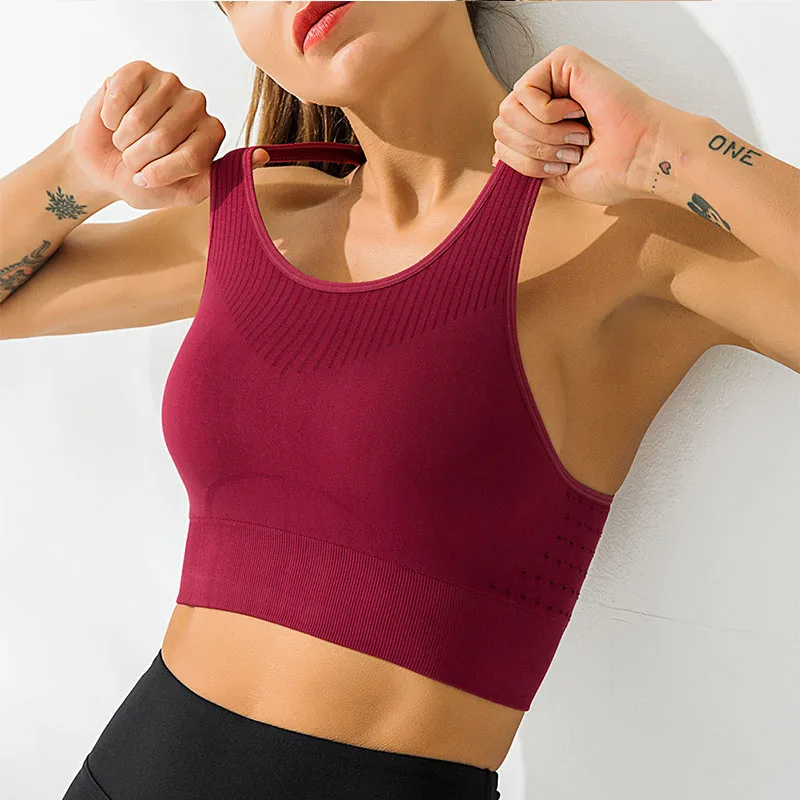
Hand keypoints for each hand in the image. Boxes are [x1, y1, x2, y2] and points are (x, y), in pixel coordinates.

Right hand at [70, 60, 226, 209]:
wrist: (103, 166)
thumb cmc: (144, 180)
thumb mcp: (184, 192)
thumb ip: (218, 180)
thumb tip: (261, 156)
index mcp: (212, 134)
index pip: (191, 157)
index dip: (161, 173)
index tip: (146, 180)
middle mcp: (197, 105)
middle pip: (164, 137)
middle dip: (139, 157)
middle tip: (133, 159)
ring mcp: (170, 83)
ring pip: (140, 118)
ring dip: (123, 138)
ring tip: (124, 140)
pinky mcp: (140, 70)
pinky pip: (120, 95)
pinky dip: (110, 116)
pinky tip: (114, 119)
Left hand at [492, 44, 667, 205]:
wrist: (642, 159)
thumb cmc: (613, 171)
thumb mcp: (556, 178)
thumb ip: (525, 165)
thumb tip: (495, 157)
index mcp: (546, 126)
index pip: (501, 143)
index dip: (525, 164)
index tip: (563, 167)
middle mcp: (547, 99)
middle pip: (499, 126)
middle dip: (532, 150)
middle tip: (571, 152)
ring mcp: (553, 78)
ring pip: (507, 111)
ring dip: (542, 134)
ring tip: (576, 136)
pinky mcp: (563, 60)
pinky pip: (524, 91)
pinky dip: (548, 114)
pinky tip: (577, 111)